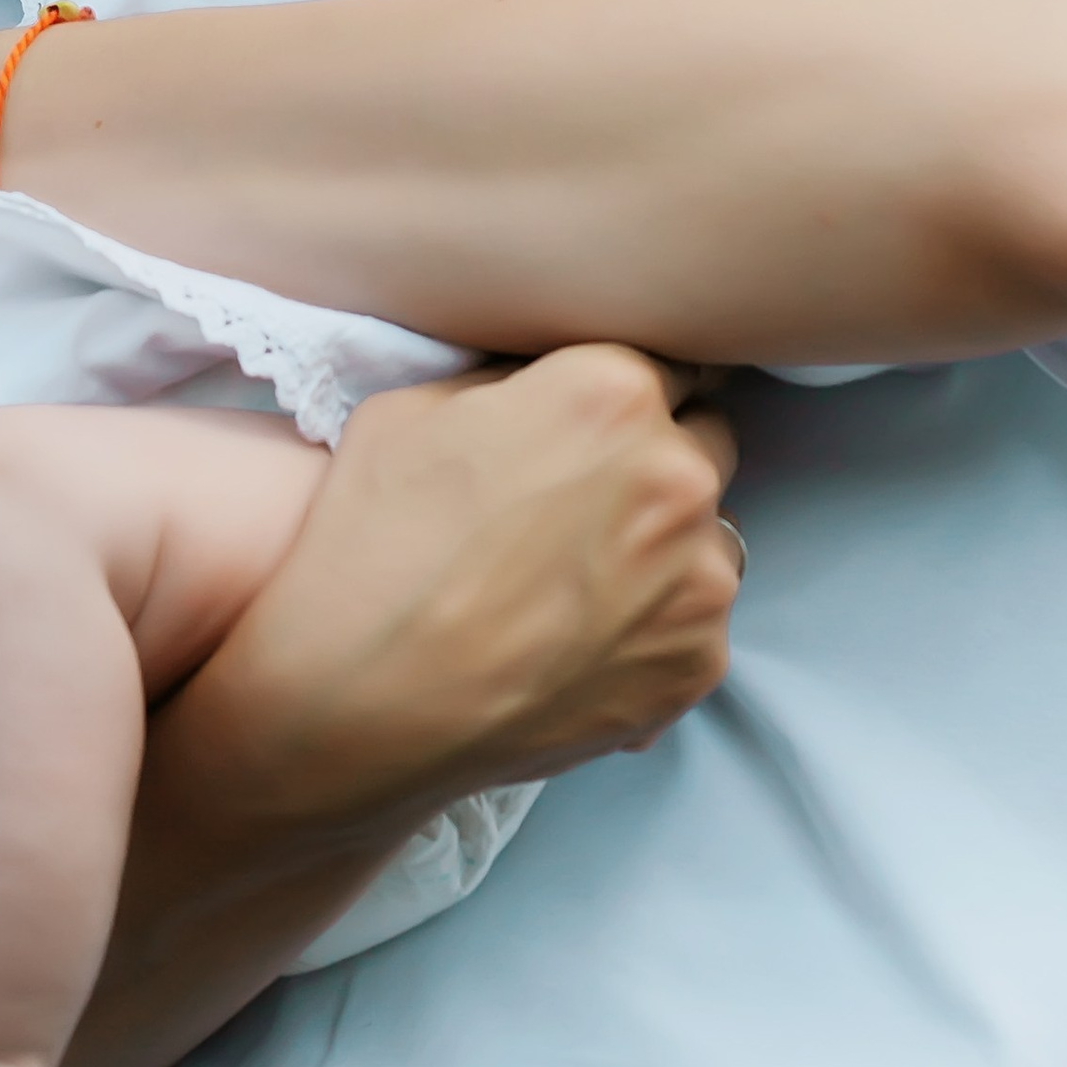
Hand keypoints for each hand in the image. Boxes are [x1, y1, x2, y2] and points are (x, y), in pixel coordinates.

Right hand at [179, 346, 741, 833]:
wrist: (358, 704)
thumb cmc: (372, 544)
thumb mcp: (415, 406)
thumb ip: (515, 382)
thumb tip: (549, 388)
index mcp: (613, 392)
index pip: (672, 362)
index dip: (626, 396)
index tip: (595, 427)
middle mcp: (678, 475)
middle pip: (702, 443)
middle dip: (654, 463)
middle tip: (578, 506)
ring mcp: (697, 579)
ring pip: (707, 538)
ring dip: (663, 549)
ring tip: (573, 586)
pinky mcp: (695, 666)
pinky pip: (695, 626)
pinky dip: (651, 631)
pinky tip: (576, 645)